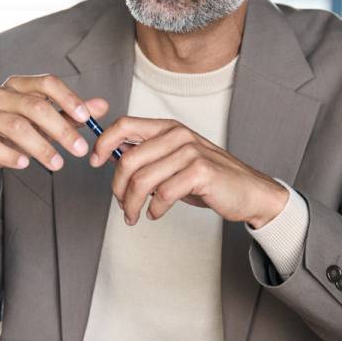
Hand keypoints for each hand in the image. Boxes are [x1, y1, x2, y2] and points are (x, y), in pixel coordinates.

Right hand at [0, 75, 108, 184]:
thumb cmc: (8, 136)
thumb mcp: (41, 125)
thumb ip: (68, 115)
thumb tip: (102, 106)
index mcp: (17, 86)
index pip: (46, 83)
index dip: (68, 98)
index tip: (86, 118)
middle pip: (34, 106)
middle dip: (61, 129)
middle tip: (79, 149)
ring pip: (14, 125)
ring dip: (40, 146)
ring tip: (57, 164)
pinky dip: (9, 154)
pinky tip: (24, 164)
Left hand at [90, 117, 288, 228]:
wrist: (248, 191)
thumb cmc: (208, 178)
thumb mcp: (174, 161)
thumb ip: (147, 156)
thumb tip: (110, 158)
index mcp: (168, 128)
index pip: (124, 125)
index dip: (103, 143)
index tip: (93, 162)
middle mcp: (178, 135)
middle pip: (128, 159)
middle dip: (117, 188)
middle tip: (121, 205)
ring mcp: (190, 152)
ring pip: (142, 180)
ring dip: (132, 204)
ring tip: (134, 215)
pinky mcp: (201, 172)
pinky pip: (163, 194)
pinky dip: (155, 209)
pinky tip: (156, 213)